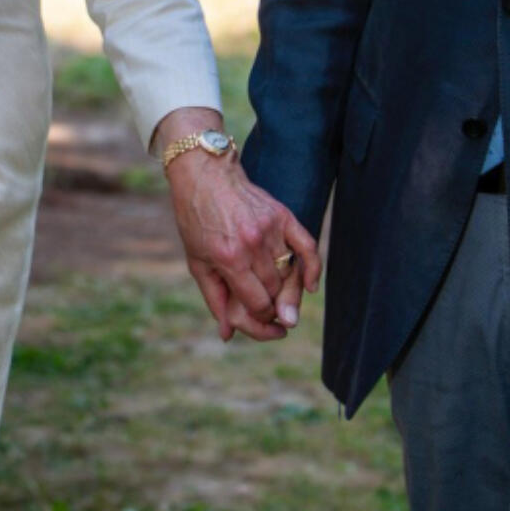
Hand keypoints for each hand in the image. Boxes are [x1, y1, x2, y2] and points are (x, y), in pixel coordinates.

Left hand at [164, 147, 321, 342]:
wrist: (204, 175)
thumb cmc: (196, 221)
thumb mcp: (197, 262)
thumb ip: (215, 299)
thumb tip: (228, 335)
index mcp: (229, 258)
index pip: (259, 302)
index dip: (261, 317)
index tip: (258, 317)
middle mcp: (252, 244)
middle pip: (277, 291)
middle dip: (274, 306)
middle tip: (272, 313)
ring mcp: (270, 228)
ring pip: (291, 273)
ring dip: (288, 290)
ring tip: (283, 299)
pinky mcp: (283, 215)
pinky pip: (308, 247)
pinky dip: (313, 269)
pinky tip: (310, 286)